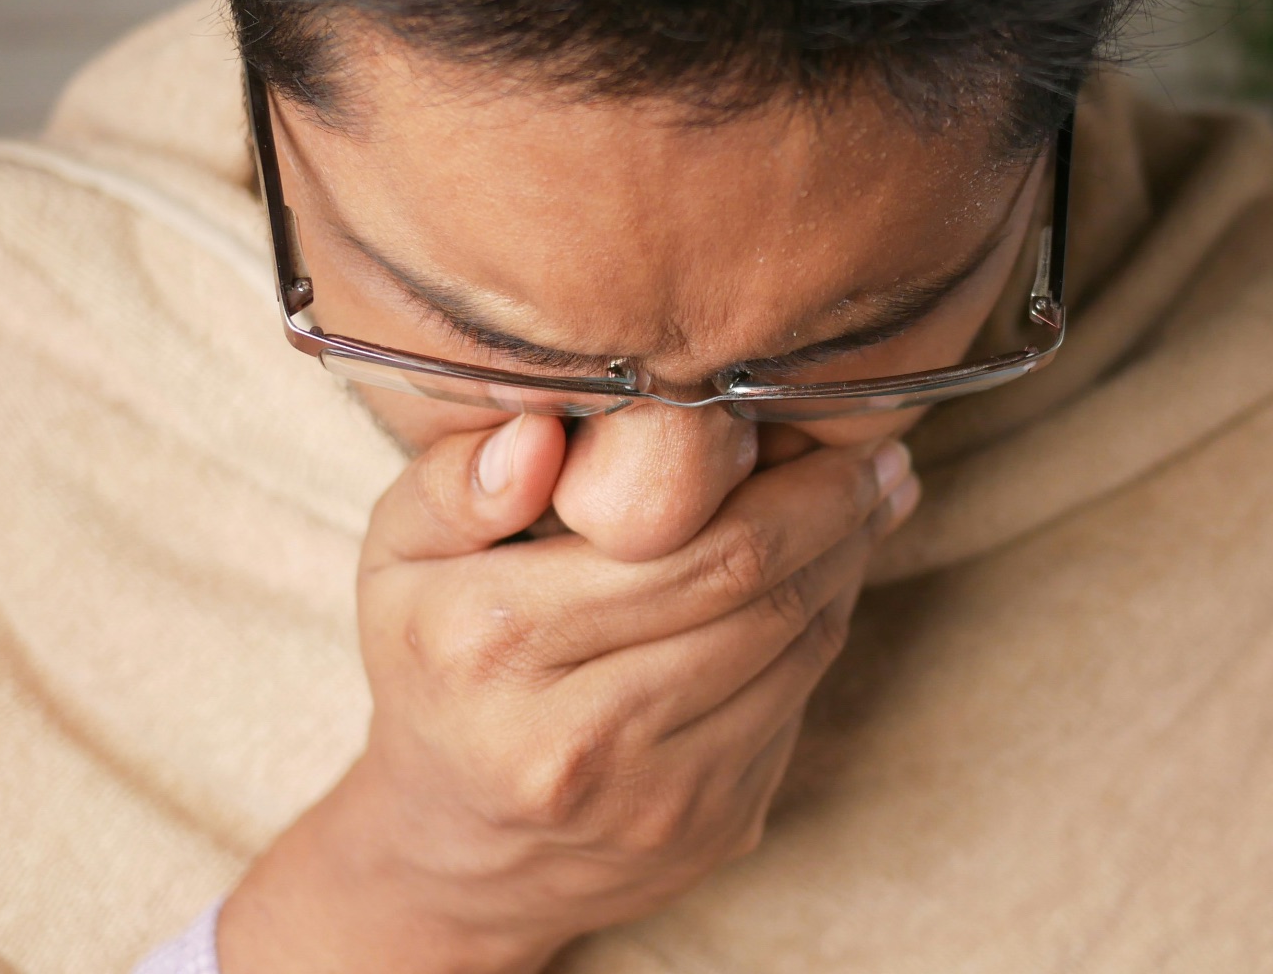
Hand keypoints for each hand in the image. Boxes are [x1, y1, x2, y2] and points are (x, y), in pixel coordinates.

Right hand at [219, 414, 918, 973]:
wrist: (453, 851)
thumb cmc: (433, 668)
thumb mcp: (398, 561)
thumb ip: (457, 484)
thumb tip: (544, 432)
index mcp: (493, 642)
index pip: (683, 545)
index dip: (780, 480)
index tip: (819, 420)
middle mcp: (576, 733)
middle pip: (755, 593)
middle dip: (835, 511)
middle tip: (874, 455)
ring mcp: (653, 795)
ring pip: (795, 649)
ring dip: (848, 565)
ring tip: (868, 501)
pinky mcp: (710, 827)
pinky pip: (799, 702)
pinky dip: (825, 628)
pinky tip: (831, 576)